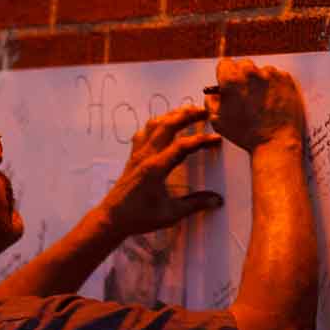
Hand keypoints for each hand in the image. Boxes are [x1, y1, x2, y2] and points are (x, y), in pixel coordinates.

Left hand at [101, 106, 222, 239]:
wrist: (112, 218)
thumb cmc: (139, 217)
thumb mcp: (170, 214)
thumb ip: (195, 204)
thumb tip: (216, 200)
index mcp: (156, 168)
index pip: (182, 146)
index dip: (201, 141)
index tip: (216, 139)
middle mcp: (146, 156)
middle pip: (167, 126)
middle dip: (187, 115)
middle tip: (203, 111)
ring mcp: (137, 154)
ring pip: (154, 125)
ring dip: (171, 115)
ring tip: (186, 112)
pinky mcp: (133, 156)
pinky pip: (143, 133)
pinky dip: (156, 124)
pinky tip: (162, 125)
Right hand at [205, 58, 303, 152]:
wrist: (275, 142)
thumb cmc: (247, 134)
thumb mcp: (218, 120)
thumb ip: (211, 102)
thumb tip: (213, 94)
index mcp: (232, 79)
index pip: (224, 64)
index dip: (225, 75)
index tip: (228, 81)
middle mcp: (251, 73)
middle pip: (243, 65)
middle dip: (242, 77)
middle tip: (245, 94)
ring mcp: (270, 74)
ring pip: (261, 71)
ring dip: (259, 81)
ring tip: (261, 101)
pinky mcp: (286, 79)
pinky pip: (277, 76)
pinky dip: (274, 85)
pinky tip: (272, 101)